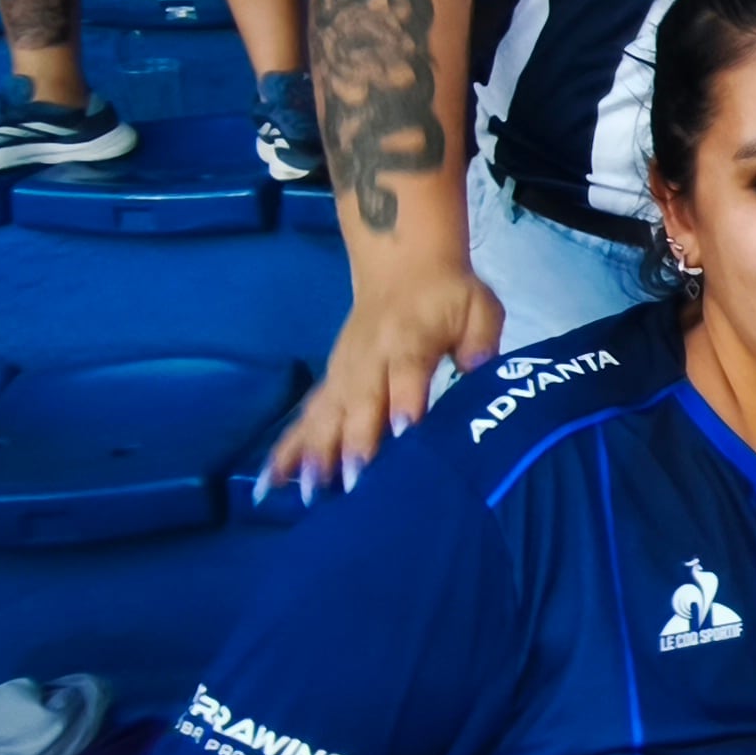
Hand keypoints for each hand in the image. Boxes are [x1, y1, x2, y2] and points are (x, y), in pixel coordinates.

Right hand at [267, 263, 501, 492]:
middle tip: (350, 484)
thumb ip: (481, 339)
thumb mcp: (479, 307)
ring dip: (316, 450)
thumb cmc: (449, 295)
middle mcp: (372, 356)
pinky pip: (309, 413)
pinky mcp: (332, 378)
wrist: (403, 264)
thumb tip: (480, 369)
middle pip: (360, 400)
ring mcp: (345, 368)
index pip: (407, 372)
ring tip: (307, 490)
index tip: (402, 434)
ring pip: (328, 411)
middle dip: (354, 441)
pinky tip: (274, 478)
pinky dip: (290, 446)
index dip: (404, 401)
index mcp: (411, 337)